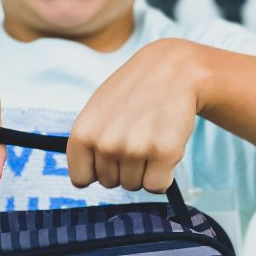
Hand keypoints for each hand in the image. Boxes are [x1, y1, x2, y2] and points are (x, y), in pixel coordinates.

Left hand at [66, 39, 204, 193]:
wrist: (174, 69)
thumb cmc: (134, 93)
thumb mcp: (97, 110)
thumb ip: (86, 144)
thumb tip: (82, 182)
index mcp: (83, 133)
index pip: (81, 179)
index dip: (97, 169)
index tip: (109, 151)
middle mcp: (106, 143)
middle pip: (110, 183)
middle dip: (123, 167)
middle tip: (136, 136)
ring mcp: (134, 149)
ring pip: (134, 185)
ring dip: (144, 169)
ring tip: (150, 136)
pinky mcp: (163, 153)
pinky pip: (157, 186)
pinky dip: (163, 175)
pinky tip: (164, 148)